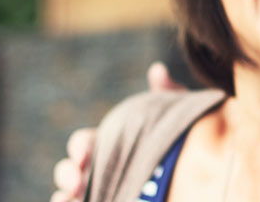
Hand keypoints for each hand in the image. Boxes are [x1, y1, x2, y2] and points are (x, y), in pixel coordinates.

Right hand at [50, 62, 182, 200]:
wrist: (195, 176)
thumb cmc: (179, 145)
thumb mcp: (175, 120)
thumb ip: (165, 96)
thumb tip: (157, 70)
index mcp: (108, 144)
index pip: (83, 143)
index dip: (79, 148)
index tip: (83, 156)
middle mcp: (97, 169)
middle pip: (68, 170)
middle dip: (66, 175)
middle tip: (76, 184)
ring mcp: (99, 191)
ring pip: (67, 194)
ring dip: (63, 196)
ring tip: (70, 199)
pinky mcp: (107, 201)